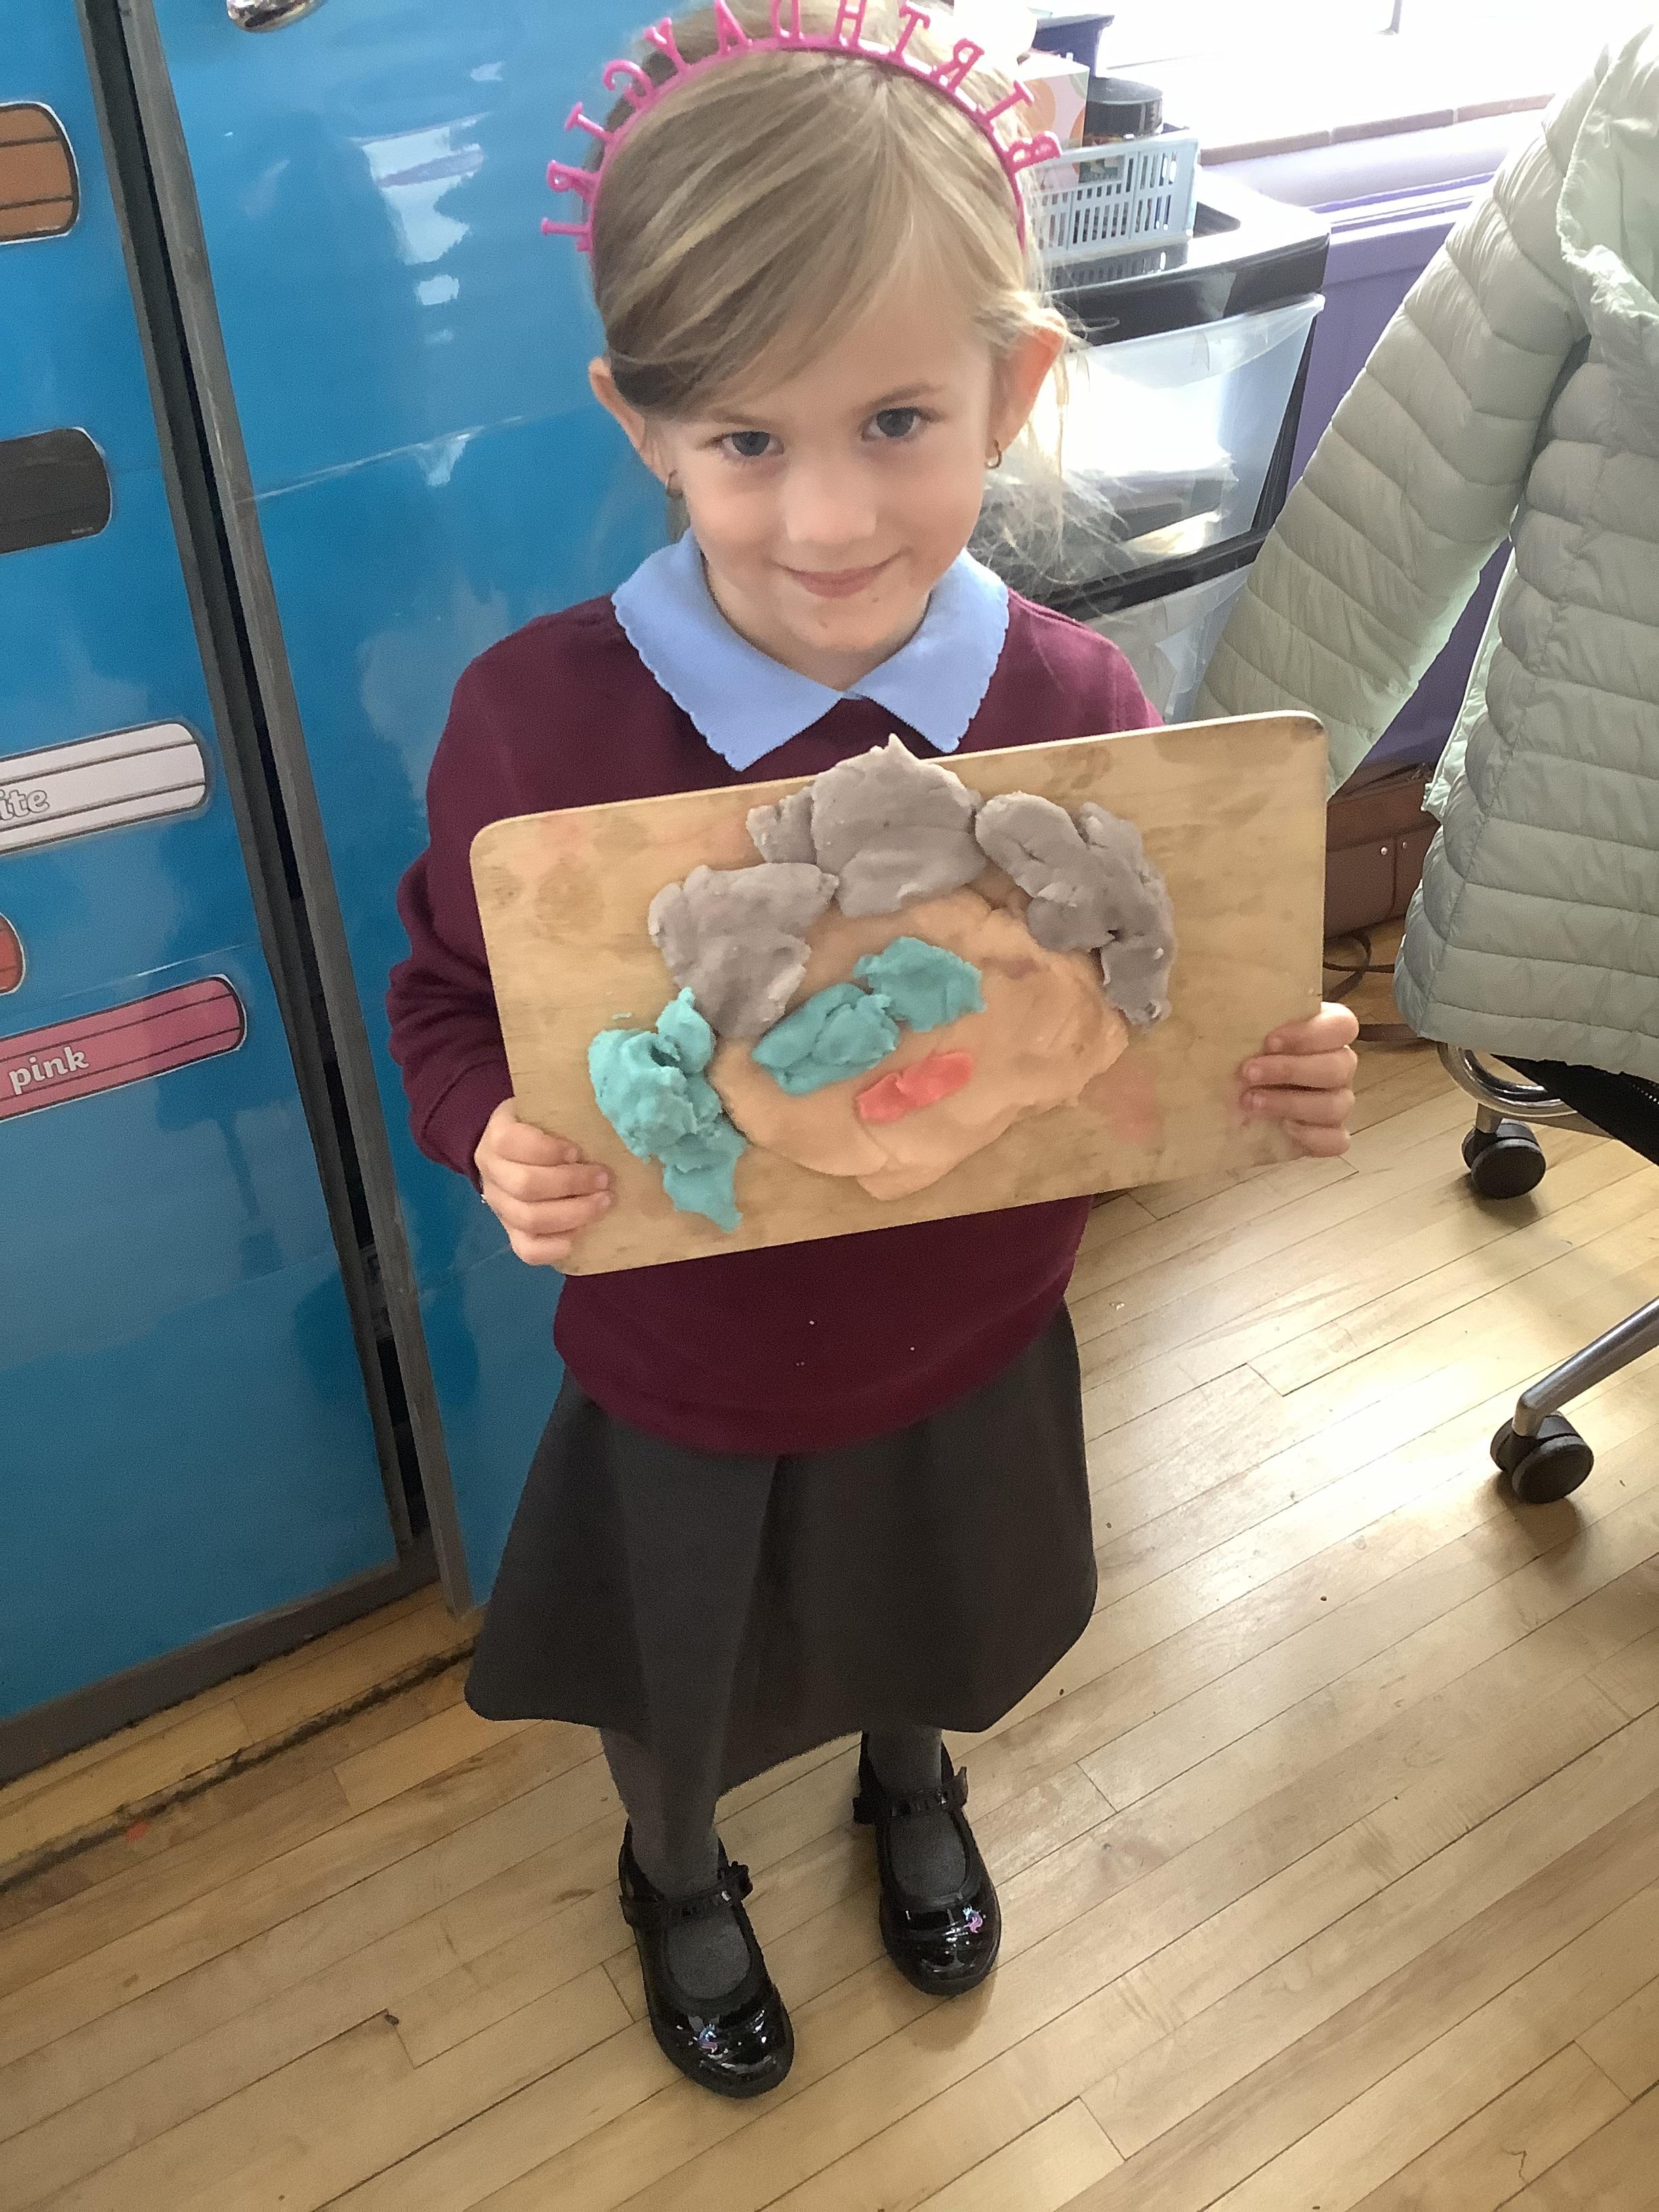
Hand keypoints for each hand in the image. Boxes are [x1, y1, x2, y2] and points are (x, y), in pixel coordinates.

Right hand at [475, 1098, 612, 1266]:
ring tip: (603, 1202)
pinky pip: (526, 1250)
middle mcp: (492, 1173)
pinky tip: (579, 1236)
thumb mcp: (544, 1112)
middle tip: (604, 1179)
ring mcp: (499, 1206)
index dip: (547, 1150)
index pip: (512, 1143)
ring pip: (528, 1219)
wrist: (510, 1152)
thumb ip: (565, 1117)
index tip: (578, 1151)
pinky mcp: (510, 1232)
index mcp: (497, 1136)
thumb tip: (612, 1119)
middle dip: (571, 1184)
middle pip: (525, 1185)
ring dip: (573, 1213)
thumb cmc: (539, 1129)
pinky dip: (554, 1248)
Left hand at [1239, 1002, 1359, 1157]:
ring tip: (1251, 1102)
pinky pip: (1336, 1140)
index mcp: (1324, 1032)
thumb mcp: (1237, 1030)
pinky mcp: (1327, 1135)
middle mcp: (1337, 1065)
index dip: (1311, 1033)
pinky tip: (1284, 1130)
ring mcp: (1336, 1101)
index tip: (1269, 1041)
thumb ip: (1236, 1014)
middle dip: (1291, 1069)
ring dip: (1292, 1103)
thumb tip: (1191, 990)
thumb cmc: (1238, 1055)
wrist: (1229, 1102)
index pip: (1343, 1025)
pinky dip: (1313, 1137)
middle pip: (1340, 1065)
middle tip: (1248, 1072)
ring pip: (1337, 1104)